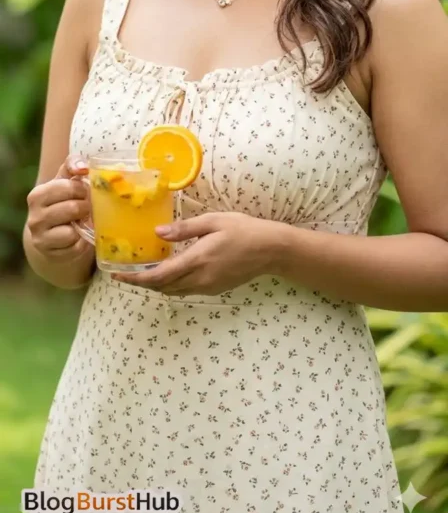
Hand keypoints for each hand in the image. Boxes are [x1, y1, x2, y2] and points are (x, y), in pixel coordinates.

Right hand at [26, 155, 90, 259]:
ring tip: (82, 221)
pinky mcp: (50, 254)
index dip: (83, 189)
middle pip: (73, 208)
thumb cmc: (63, 202)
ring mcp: (40, 237)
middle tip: (87, 208)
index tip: (85, 192)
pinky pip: (75, 247)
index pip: (68, 187)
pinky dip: (82, 242)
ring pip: (72, 231)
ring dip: (84, 225)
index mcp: (37, 195)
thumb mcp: (65, 181)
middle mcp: (35, 217)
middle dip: (86, 207)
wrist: (52, 234)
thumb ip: (73, 166)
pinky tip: (79, 236)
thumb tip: (83, 167)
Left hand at [111, 212, 280, 295]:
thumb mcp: (213, 221)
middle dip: (142, 282)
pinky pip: (186, 290)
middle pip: (162, 287)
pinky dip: (172, 284)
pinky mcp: (215, 289)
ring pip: (174, 291)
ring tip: (144, 272)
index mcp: (196, 261)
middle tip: (126, 272)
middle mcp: (199, 279)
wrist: (271, 250)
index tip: (118, 275)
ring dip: (156, 285)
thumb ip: (184, 229)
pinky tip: (170, 272)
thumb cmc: (243, 230)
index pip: (158, 276)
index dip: (135, 278)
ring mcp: (208, 287)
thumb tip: (158, 234)